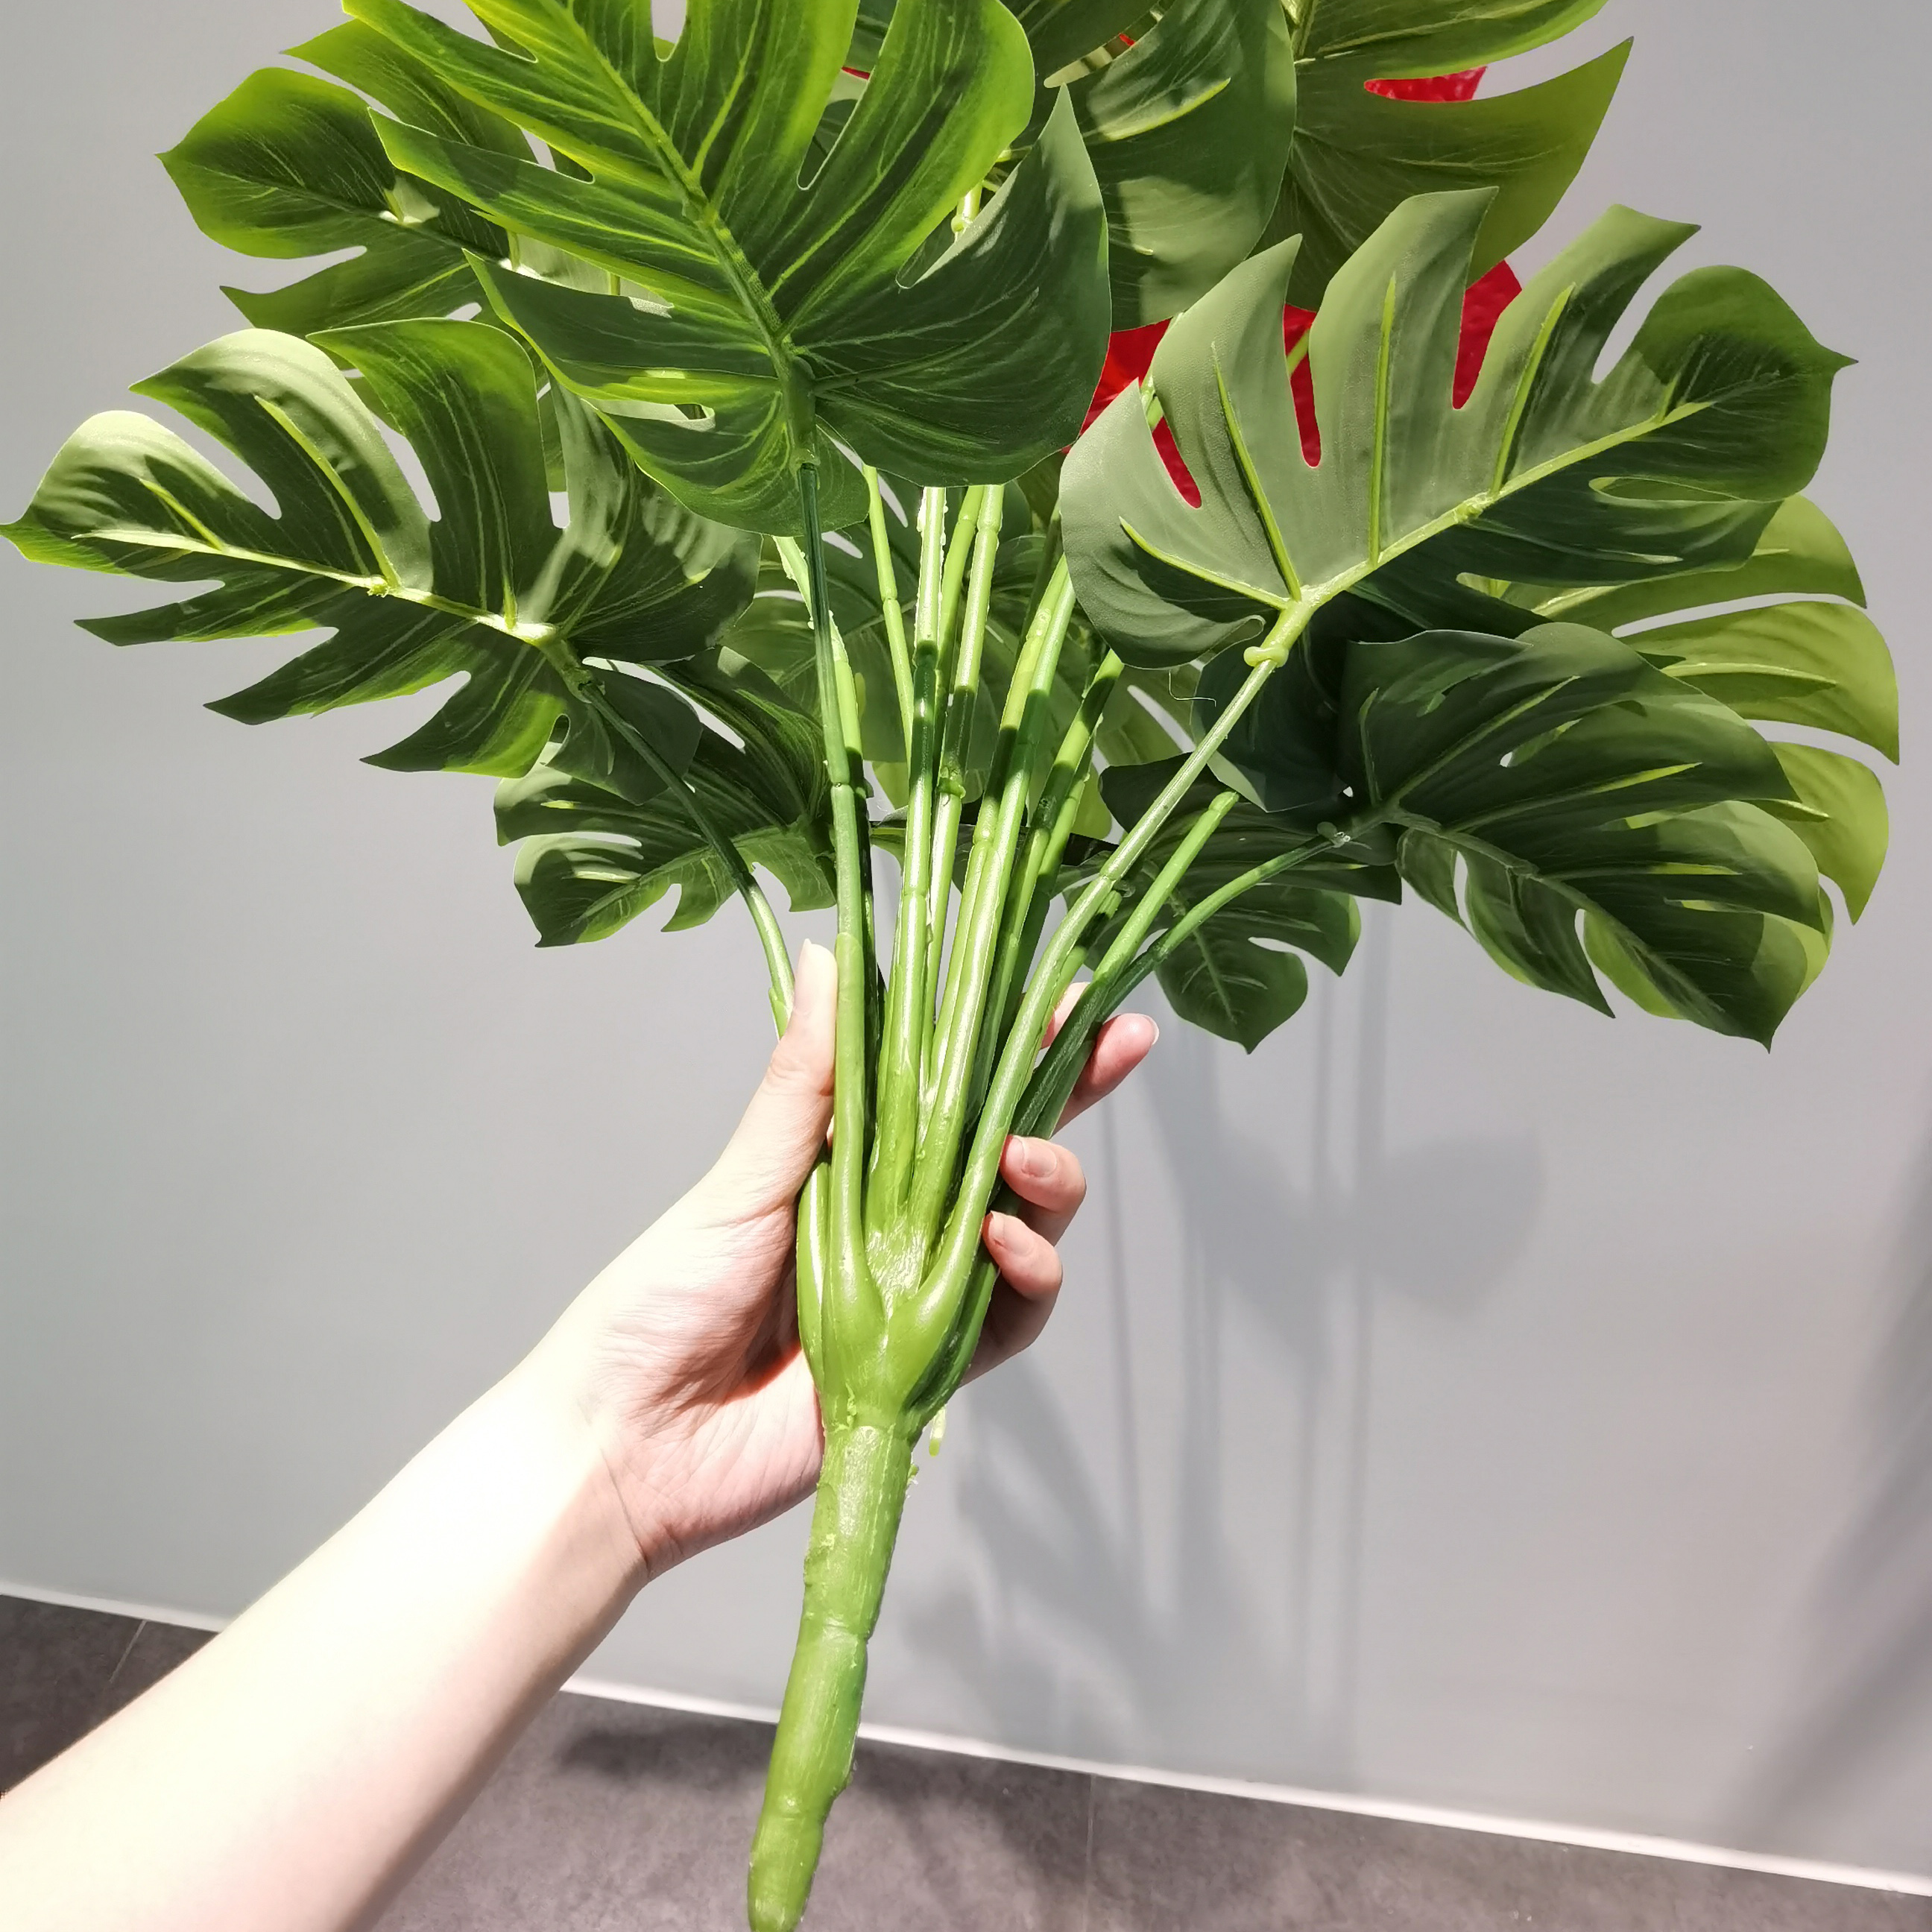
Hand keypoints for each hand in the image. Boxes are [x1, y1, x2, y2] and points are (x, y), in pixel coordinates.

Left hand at [525, 942, 1155, 1577]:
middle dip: (1072, 1094)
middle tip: (1111, 1051)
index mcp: (852, 1158)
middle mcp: (898, 1218)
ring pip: (1027, 1225)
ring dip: (1048, 1184)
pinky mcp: (931, 1366)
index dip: (1023, 1043)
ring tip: (1025, 1162)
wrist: (629, 1443)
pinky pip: (1011, 1319)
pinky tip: (1008, 1243)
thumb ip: (806, 1081)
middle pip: (1010, 1146)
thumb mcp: (741, 1178)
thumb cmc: (659, 1299)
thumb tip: (832, 955)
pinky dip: (1029, 1277)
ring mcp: (920, 1291)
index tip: (1078, 996)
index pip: (954, 1086)